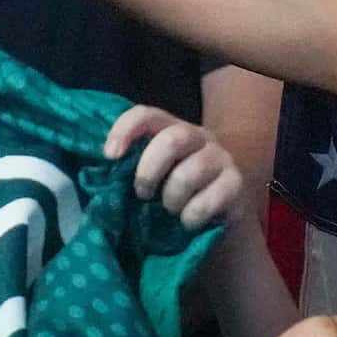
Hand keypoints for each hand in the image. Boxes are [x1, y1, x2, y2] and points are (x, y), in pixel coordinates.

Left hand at [104, 104, 243, 228]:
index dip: (126, 130)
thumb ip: (132, 168)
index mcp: (172, 128)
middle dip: (149, 171)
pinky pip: (209, 200)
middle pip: (172, 140)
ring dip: (172, 199)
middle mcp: (198, 137)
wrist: (223, 208)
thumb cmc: (177, 190)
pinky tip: (189, 221)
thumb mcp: (154, 174)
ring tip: (170, 210)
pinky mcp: (236, 184)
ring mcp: (221, 158)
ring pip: (189, 173)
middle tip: (142, 194)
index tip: (110, 156)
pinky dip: (191, 216)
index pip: (147, 115)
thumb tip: (99, 179)